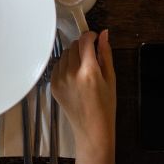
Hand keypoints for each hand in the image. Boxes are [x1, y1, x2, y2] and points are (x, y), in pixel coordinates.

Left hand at [51, 30, 116, 156]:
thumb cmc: (105, 105)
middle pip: (74, 45)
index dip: (91, 35)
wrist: (92, 129)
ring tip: (83, 68)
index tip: (95, 38)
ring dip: (74, 55)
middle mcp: (71, 73)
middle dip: (83, 46)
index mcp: (88, 71)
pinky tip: (74, 76)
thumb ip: (105, 54)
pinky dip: (66, 65)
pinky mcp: (53, 85)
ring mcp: (60, 79)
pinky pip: (58, 65)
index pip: (84, 40)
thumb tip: (104, 33)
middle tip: (91, 57)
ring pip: (65, 54)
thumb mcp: (111, 78)